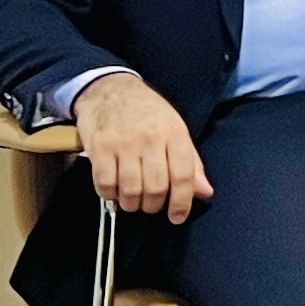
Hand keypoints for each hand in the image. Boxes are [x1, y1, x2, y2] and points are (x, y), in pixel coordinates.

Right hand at [73, 74, 211, 222]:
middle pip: (157, 187)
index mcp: (174, 133)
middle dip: (154, 205)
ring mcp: (123, 143)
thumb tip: (205, 192)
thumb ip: (191, 163)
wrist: (110, 89)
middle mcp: (150, 139)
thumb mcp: (175, 129)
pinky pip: (105, 184)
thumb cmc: (147, 112)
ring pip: (132, 190)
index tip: (177, 216)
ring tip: (133, 200)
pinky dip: (110, 195)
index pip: (183, 176)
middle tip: (151, 204)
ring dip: (132, 204)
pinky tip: (114, 191)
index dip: (182, 202)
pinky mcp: (99, 148)